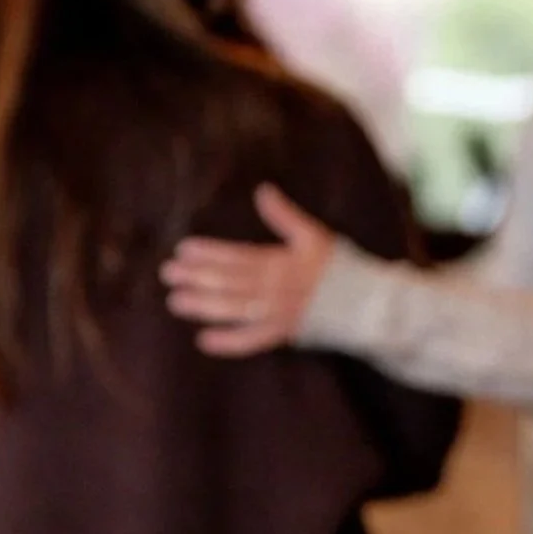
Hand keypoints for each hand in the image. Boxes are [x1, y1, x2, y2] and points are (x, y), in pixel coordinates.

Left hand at [162, 184, 334, 354]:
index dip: (208, 253)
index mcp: (278, 261)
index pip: (235, 255)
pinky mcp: (283, 335)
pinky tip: (204, 341)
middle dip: (196, 278)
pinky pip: (251, 341)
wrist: (365, 305)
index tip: (182, 250)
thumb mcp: (314, 235)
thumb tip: (262, 190)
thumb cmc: (340, 268)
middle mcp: (272, 288)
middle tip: (166, 275)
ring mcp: (276, 314)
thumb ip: (285, 216)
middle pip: (227, 282)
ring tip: (175, 302)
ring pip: (232, 309)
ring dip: (203, 306)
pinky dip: (228, 342)